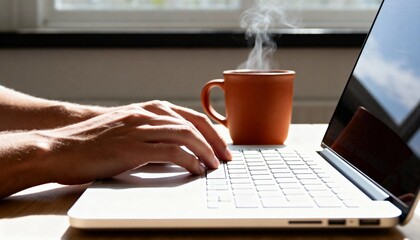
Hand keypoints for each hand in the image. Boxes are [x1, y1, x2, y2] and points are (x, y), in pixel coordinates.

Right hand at [41, 101, 231, 184]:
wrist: (61, 147)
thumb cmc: (95, 142)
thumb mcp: (129, 130)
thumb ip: (154, 135)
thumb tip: (179, 152)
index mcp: (148, 109)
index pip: (190, 116)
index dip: (211, 131)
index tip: (222, 146)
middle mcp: (147, 114)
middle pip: (194, 123)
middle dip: (215, 141)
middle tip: (226, 158)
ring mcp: (139, 128)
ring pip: (186, 134)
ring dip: (206, 151)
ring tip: (215, 166)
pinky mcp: (132, 147)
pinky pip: (171, 151)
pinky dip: (189, 160)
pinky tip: (196, 170)